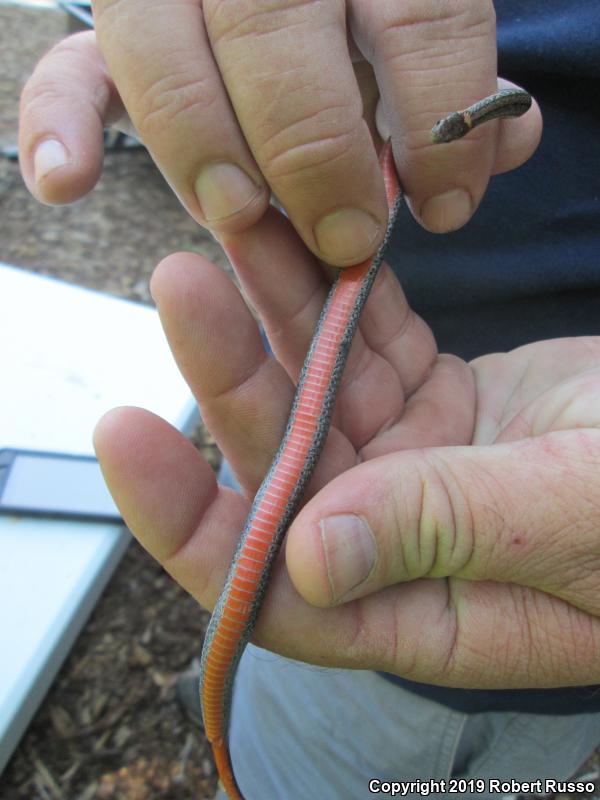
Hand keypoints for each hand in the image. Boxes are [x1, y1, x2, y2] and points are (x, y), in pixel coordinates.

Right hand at [20, 1, 539, 260]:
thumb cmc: (370, 14)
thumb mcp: (423, 24)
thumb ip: (459, 78)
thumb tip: (503, 145)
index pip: (415, 7)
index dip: (438, 113)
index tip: (448, 203)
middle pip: (275, 30)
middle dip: (314, 150)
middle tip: (346, 237)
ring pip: (164, 48)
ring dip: (203, 147)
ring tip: (241, 218)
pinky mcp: (117, 24)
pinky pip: (70, 68)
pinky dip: (60, 123)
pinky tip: (64, 183)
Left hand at [94, 207, 599, 689]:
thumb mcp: (574, 524)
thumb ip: (446, 535)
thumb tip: (306, 559)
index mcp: (417, 608)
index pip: (270, 587)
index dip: (191, 521)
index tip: (128, 441)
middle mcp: (394, 539)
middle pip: (283, 461)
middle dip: (229, 376)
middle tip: (186, 285)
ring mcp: (411, 465)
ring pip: (319, 387)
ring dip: (276, 315)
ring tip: (238, 233)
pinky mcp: (436, 401)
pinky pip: (370, 343)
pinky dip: (341, 296)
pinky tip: (309, 243)